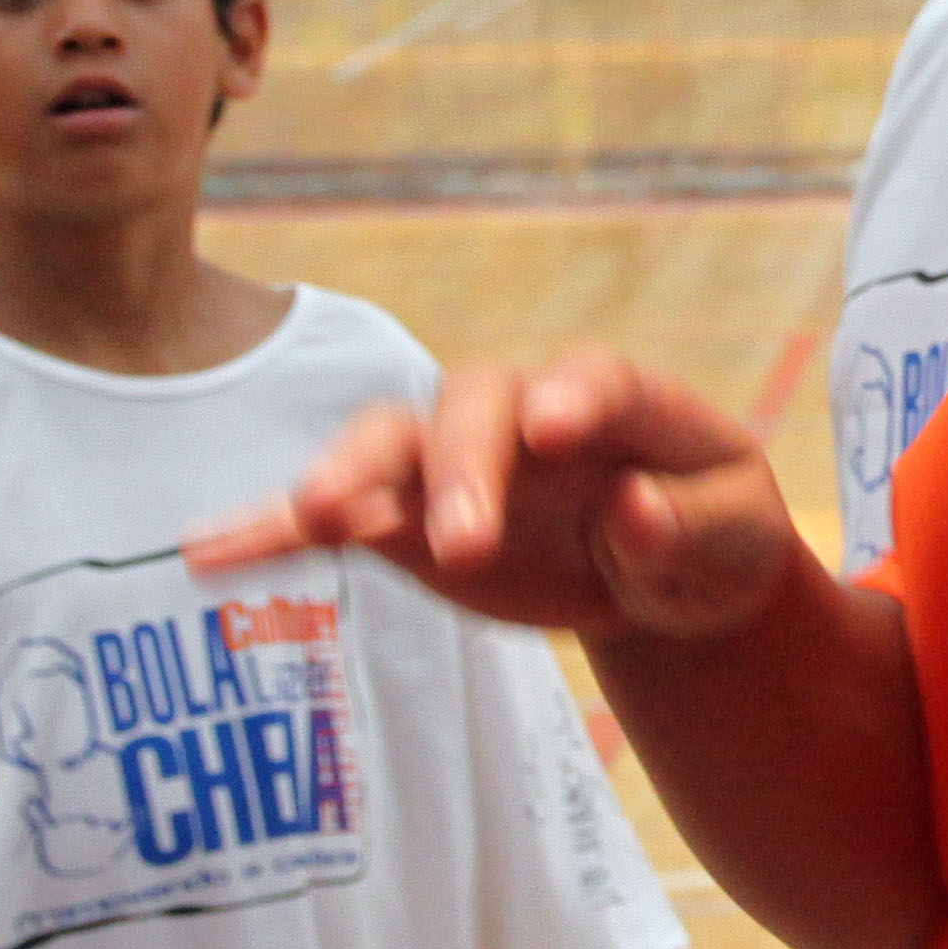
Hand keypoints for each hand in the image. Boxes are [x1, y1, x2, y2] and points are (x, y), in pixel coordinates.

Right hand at [184, 348, 806, 640]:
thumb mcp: (741, 533)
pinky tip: (206, 553)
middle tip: (462, 544)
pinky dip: (273, 530)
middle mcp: (523, 411)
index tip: (554, 430)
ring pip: (391, 442)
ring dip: (355, 475)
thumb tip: (633, 509)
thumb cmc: (715, 533)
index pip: (593, 377)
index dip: (571, 394)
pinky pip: (335, 516)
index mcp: (620, 400)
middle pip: (475, 404)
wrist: (674, 571)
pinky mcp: (409, 518)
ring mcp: (457, 460)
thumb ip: (691, 522)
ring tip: (318, 518)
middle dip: (460, 466)